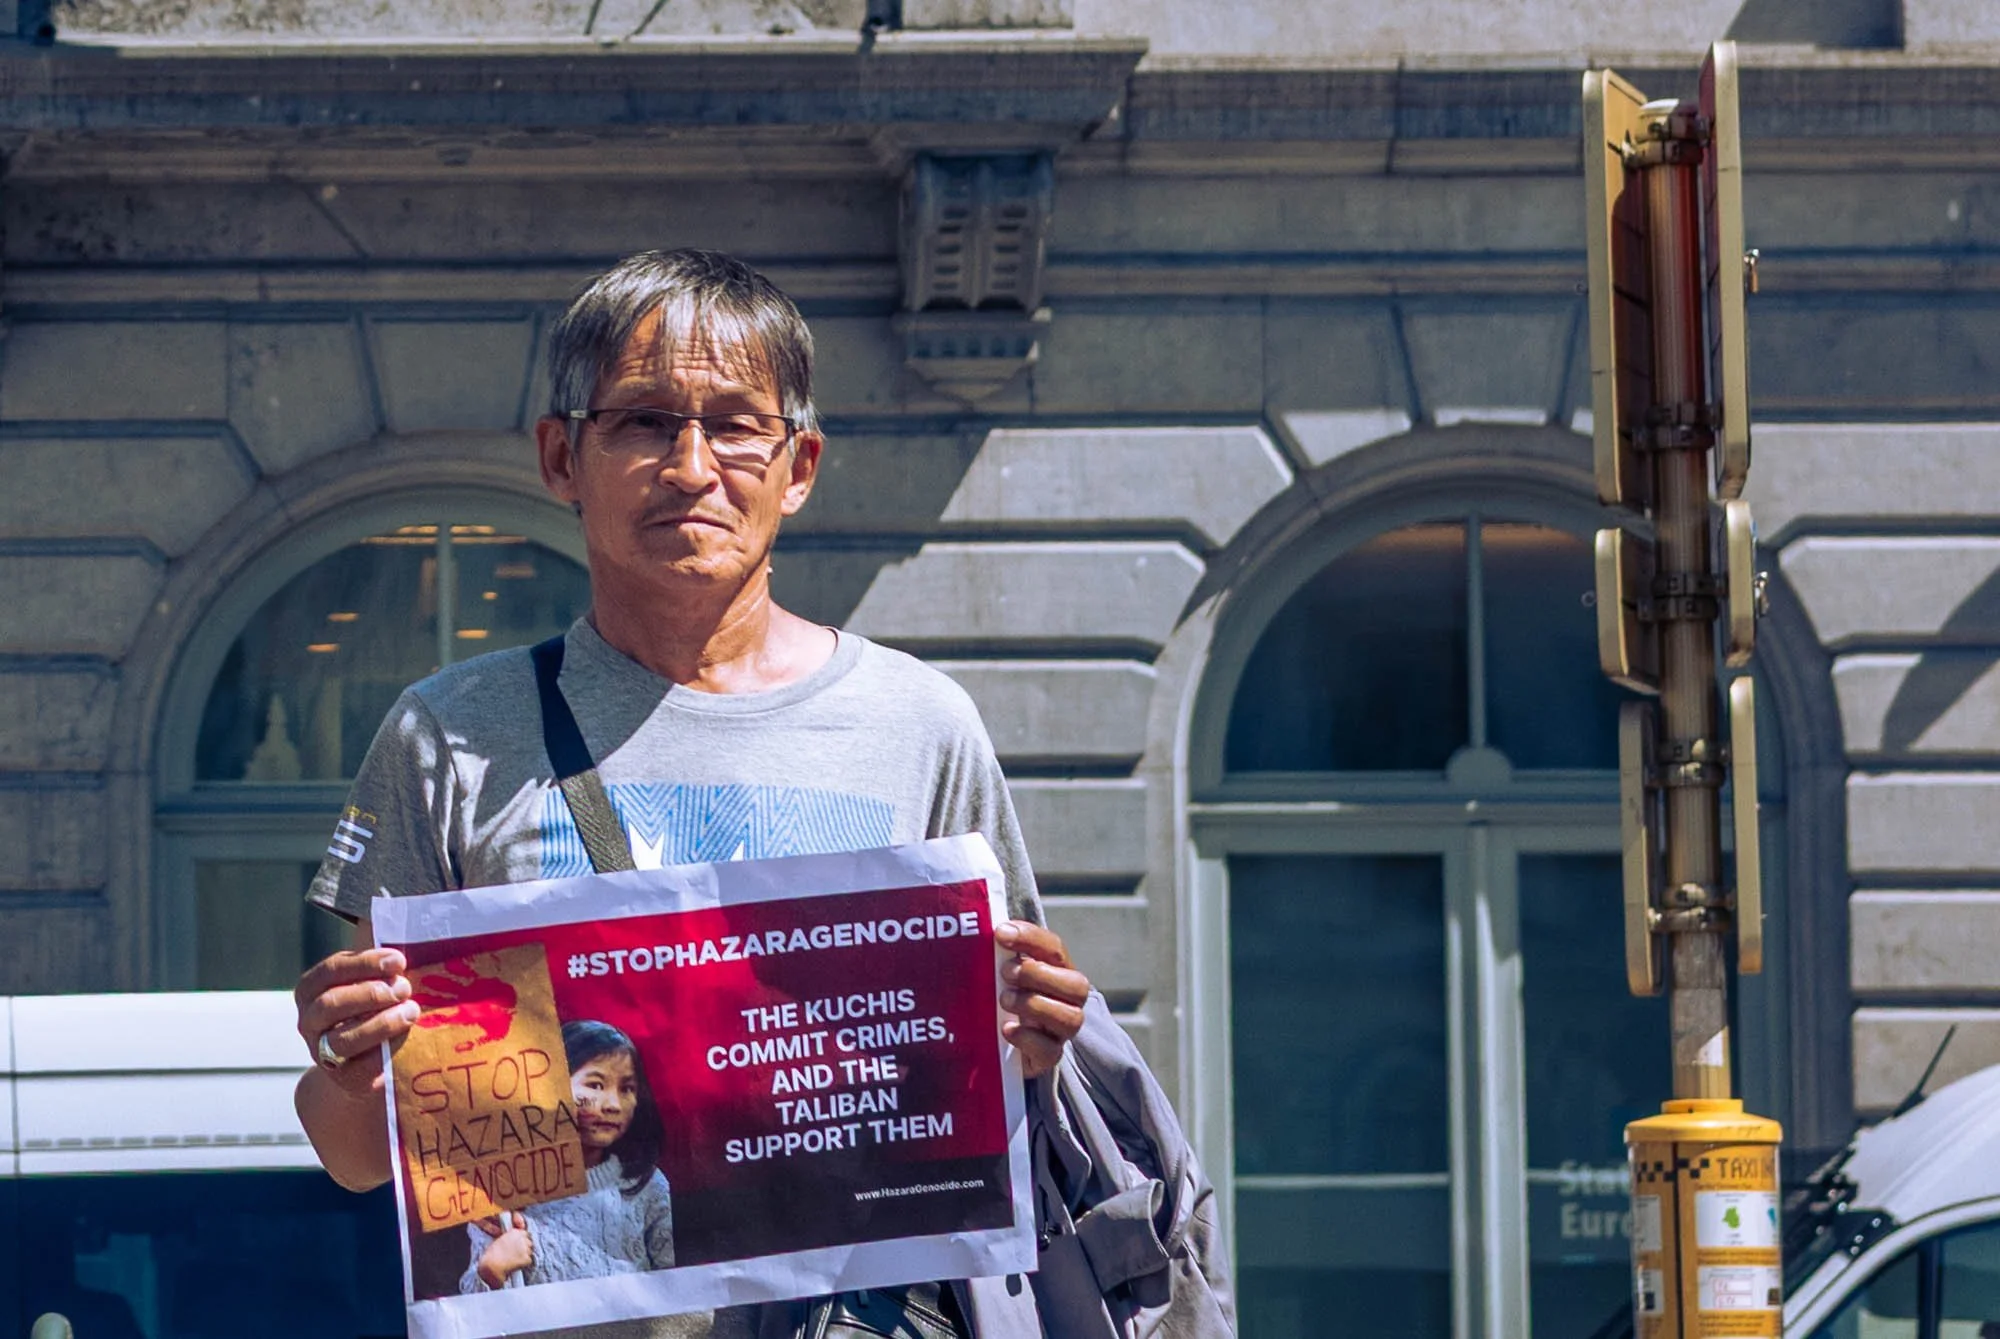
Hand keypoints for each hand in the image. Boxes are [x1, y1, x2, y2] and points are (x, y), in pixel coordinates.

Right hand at [294, 946, 420, 1096]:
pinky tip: (405, 1040)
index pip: (331, 970)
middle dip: (371, 994)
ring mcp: (321, 1051)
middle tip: (404, 988)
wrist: (365, 1060)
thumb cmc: (371, 1006)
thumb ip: (377, 957)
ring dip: (381, 1024)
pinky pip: (360, 1068)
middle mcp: (309, 1020)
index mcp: (311, 989)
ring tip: (411, 1012)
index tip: (399, 961)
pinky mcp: (342, 1078)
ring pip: (342, 1039)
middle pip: (331, 1004)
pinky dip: (384, 1053)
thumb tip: (392, 917)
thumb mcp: (370, 978)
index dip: (365, 964)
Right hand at [475, 1212, 533, 1287]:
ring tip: (515, 1260)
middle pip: (529, 1242)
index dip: (522, 1240)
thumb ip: (510, 1238)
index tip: (519, 1245)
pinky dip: (524, 1264)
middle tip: (517, 1254)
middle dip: (525, 1248)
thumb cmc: (492, 1255)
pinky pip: (529, 1261)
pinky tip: (516, 1265)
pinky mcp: (527, 1258)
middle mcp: (521, 1238)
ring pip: (529, 1252)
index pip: (525, 1234)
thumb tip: (516, 1241)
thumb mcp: (500, 1240)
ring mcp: (525, 1248)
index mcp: (514, 1232)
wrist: (492, 1266)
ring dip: (525, 1256)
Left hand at [995, 920, 1089, 1080]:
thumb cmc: (1002, 998)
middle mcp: (1066, 1001)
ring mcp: (1060, 1031)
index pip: (1054, 949)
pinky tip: (1006, 1029)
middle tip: (1005, 972)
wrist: (1000, 1047)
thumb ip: (999, 955)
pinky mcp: (1048, 1057)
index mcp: (1057, 972)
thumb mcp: (1001, 975)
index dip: (1030, 938)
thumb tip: (982, 930)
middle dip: (1039, 974)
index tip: (1000, 933)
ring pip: (1071, 1019)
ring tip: (1004, 1000)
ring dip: (1035, 1005)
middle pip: (1078, 985)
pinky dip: (1028, 1038)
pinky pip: (1050, 1051)